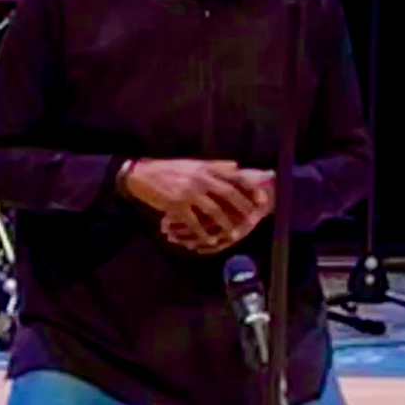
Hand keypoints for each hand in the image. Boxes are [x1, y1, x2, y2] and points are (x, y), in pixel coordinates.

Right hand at [159, 169, 273, 254]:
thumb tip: (237, 165)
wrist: (141, 175)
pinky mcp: (176, 205)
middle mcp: (200, 178)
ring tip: (234, 234)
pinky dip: (203, 234)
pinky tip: (208, 241)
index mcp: (206, 167)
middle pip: (229, 193)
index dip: (251, 188)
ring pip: (214, 211)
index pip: (235, 176)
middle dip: (244, 208)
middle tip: (253, 220)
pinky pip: (194, 223)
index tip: (263, 198)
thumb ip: (216, 165)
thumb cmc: (169, 169)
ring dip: (226, 225)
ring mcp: (188, 192)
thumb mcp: (194, 163)